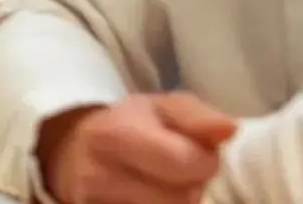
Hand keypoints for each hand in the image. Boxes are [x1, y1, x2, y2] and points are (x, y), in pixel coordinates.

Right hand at [39, 92, 238, 203]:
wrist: (74, 153)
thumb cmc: (128, 127)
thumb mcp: (160, 107)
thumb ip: (196, 116)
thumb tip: (228, 129)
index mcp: (114, 135)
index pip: (186, 163)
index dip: (204, 161)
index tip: (197, 153)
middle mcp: (98, 176)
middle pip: (181, 199)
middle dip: (191, 187)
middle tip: (176, 172)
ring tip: (162, 186)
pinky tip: (150, 198)